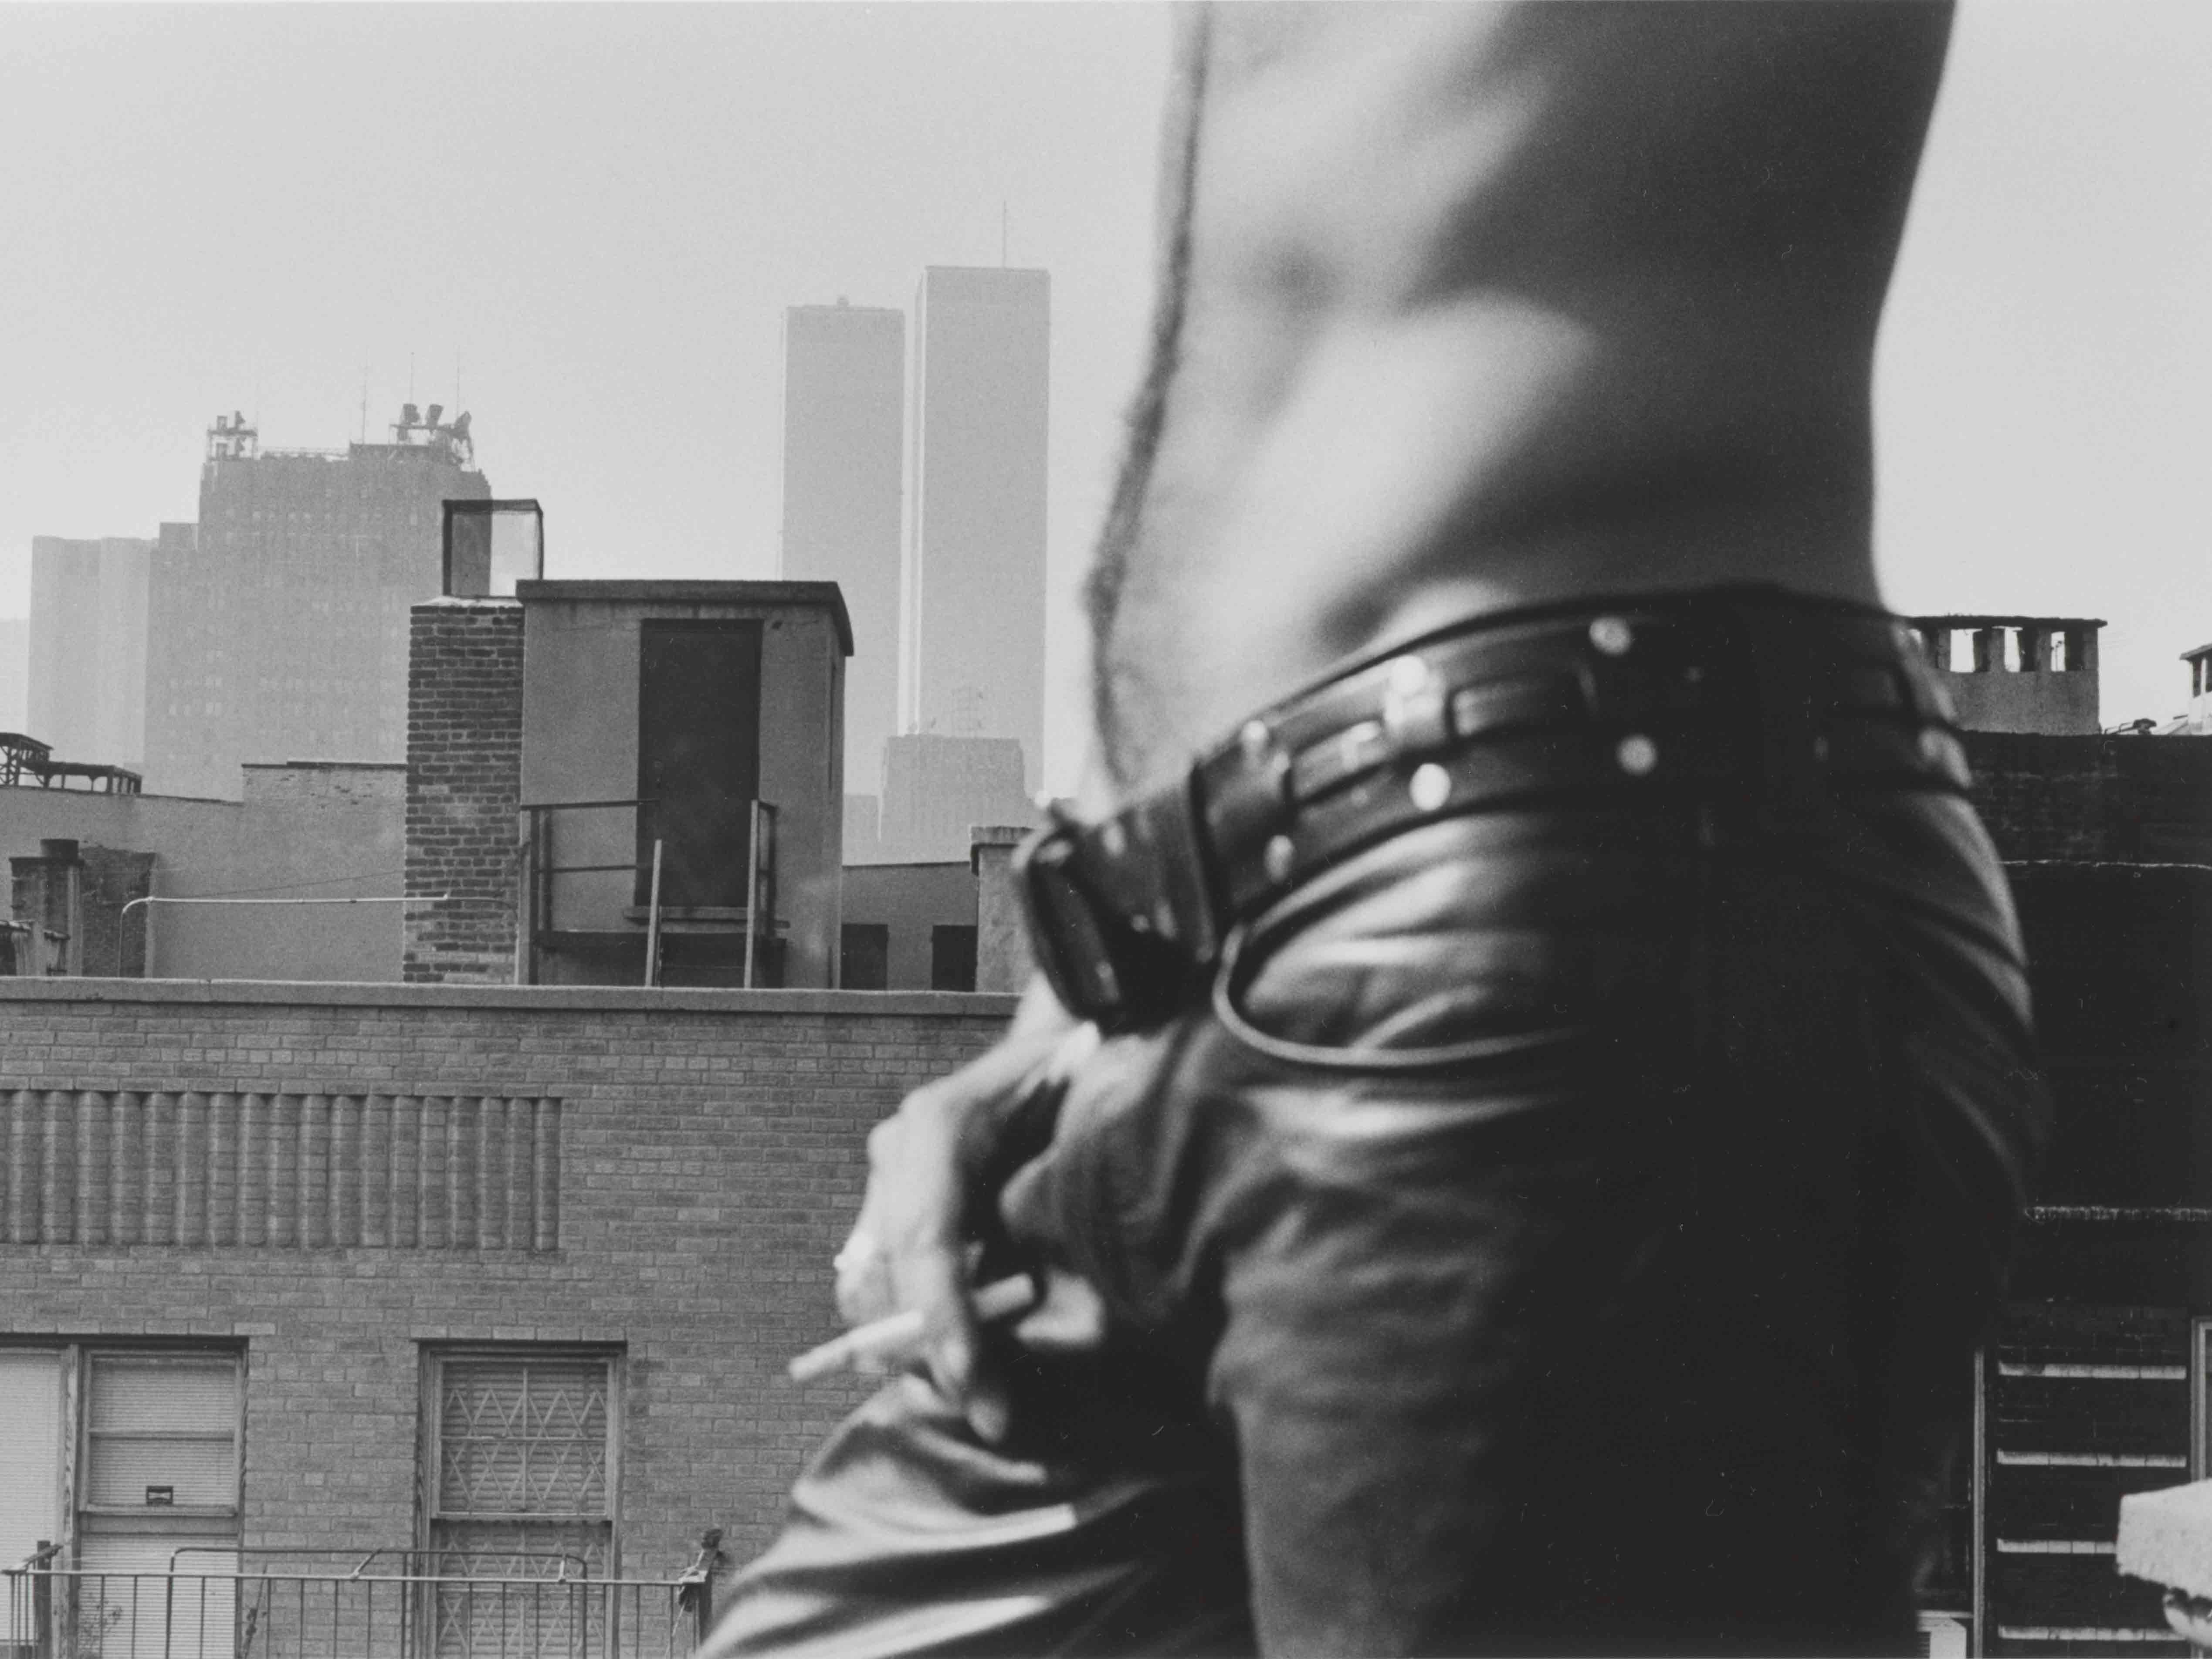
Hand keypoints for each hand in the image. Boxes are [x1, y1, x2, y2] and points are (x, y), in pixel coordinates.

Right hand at [834, 999, 1092, 1442]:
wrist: (1055, 1047)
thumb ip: (1063, 1182)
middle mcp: (898, 1153)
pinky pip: (882, 1289)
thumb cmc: (1080, 1076)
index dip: (943, 1319)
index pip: (925, 1240)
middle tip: (994, 1413)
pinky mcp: (894, 1210)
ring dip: (923, 1350)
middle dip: (933, 1354)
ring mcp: (889, 1182)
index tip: (972, 1383)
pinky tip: (970, 1360)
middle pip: (885, 1277)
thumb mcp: (1083, 1109)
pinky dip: (919, 1330)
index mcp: (937, 1124)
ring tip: (991, 1395)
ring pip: (870, 1293)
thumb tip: (1048, 1284)